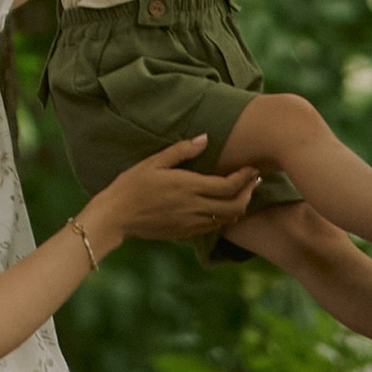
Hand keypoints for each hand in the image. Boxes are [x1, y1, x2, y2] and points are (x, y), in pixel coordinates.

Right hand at [90, 137, 261, 248]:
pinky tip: (223, 207)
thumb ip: (181, 151)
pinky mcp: (186, 232)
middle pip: (235, 205)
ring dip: (240, 206)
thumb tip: (205, 138)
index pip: (228, 185)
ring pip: (228, 219)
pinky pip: (214, 227)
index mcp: (188, 186)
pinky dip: (225, 217)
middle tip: (254, 180)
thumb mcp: (153, 162)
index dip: (245, 177)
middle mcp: (195, 207)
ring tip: (242, 192)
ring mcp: (191, 223)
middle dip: (249, 192)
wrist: (117, 216)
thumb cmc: (132, 184)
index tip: (252, 168)